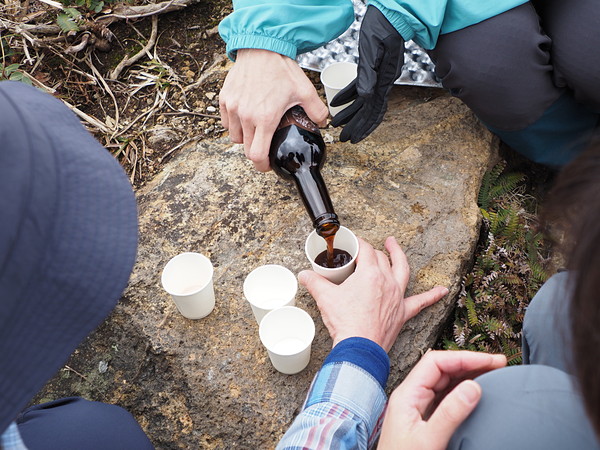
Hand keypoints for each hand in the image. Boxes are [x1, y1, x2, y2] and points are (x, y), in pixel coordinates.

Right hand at [219, 49, 328, 171]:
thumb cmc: (280, 68)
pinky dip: (234, 125)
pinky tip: (245, 117)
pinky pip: (226, 122)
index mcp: (265, 118)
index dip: (262, 166)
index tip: (268, 165)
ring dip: (245, 139)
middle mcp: (246, 116)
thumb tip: (322, 123)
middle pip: (246, 149)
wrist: (261, 47)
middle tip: (265, 147)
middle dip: (256, 152)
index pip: (257, 155)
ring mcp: (233, 108)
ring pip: (235, 137)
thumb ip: (317, 111)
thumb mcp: (305, 90)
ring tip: (256, 130)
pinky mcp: (225, 99)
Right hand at [298, 236, 447, 350]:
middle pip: (381, 258)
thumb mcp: (325, 298)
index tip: (352, 242)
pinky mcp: (402, 313)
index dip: (358, 243)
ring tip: (395, 246)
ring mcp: (397, 297)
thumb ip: (314, 283)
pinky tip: (443, 290)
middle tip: (365, 249)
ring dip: (399, 256)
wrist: (359, 347)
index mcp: (369, 274)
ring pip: (403, 270)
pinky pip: (421, 302)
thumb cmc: (345, 323)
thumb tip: (304, 275)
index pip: (365, 250)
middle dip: (373, 250)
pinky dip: (433, 295)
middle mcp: (386, 282)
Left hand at [330, 6, 403, 142]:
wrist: (392, 14)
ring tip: (339, 124)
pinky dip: (349, 96)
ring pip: (365, 101)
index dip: (364, 125)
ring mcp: (380, 76)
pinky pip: (360, 87)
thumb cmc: (382, 27)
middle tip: (344, 138)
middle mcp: (384, 81)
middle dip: (357, 125)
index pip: (374, 109)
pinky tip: (338, 101)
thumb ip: (368, 75)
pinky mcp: (374, 69)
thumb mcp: (372, 50)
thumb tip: (364, 97)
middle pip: (370, 110)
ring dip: (352, 114)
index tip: (354, 137)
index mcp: (385, 79)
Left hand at [378, 350, 506, 448]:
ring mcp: (418, 408)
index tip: (489, 361)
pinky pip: (446, 398)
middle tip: (498, 364)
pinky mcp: (424, 420)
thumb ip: (450, 414)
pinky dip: (464, 392)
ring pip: (445, 382)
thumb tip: (473, 387)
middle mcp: (411, 397)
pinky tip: (477, 393)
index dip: (464, 358)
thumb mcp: (428, 440)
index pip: (436, 362)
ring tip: (493, 374)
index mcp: (407, 394)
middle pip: (442, 369)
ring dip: (468, 375)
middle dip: (470, 363)